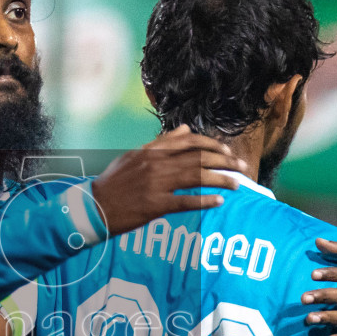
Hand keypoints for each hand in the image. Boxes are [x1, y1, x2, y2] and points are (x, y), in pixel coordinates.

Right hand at [90, 127, 248, 235]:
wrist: (95, 206)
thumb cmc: (114, 183)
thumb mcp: (134, 156)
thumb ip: (161, 142)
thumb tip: (185, 129)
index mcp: (152, 151)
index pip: (189, 141)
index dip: (212, 145)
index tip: (227, 151)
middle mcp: (156, 164)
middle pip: (199, 158)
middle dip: (225, 162)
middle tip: (242, 167)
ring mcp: (156, 184)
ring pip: (197, 177)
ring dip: (221, 180)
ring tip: (237, 184)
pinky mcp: (155, 205)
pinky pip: (186, 201)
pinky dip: (204, 200)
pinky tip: (218, 201)